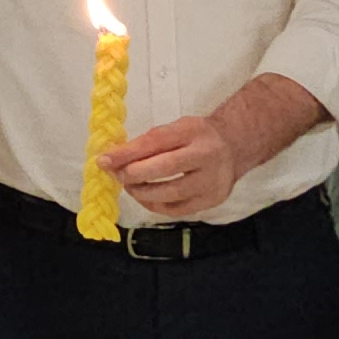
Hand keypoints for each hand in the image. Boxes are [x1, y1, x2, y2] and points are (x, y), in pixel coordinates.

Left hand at [102, 113, 247, 219]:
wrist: (234, 147)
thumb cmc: (196, 137)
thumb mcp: (175, 129)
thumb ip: (147, 143)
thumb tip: (112, 159)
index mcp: (193, 131)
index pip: (155, 142)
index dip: (127, 153)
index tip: (104, 160)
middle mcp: (207, 155)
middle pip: (164, 169)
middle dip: (134, 175)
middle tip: (118, 176)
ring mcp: (212, 180)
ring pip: (170, 194)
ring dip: (142, 193)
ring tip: (130, 187)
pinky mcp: (212, 200)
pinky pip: (177, 209)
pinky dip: (156, 205)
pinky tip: (146, 197)